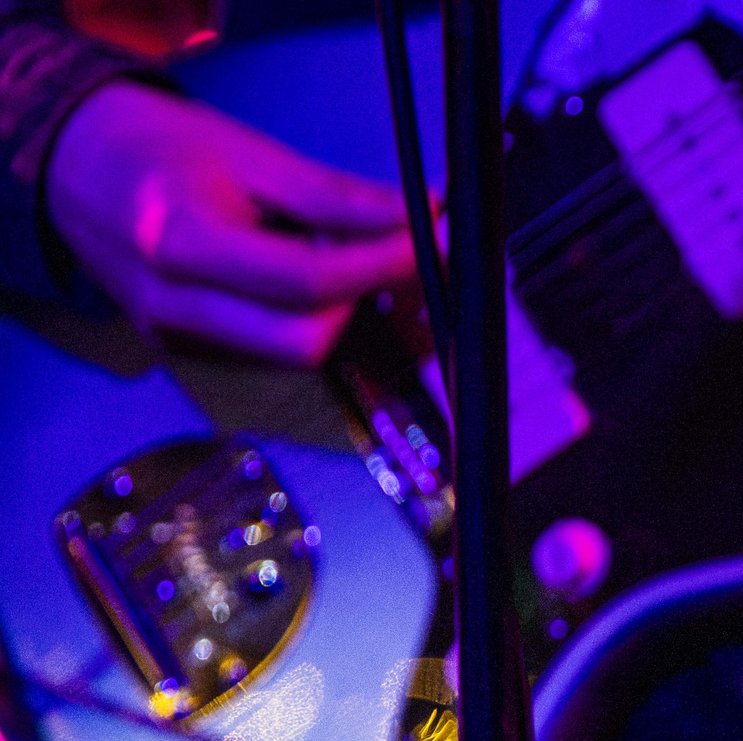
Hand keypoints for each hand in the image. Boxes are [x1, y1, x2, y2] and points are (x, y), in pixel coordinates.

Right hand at [44, 81, 412, 363]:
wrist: (75, 170)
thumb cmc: (166, 150)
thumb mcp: (250, 155)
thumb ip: (336, 198)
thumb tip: (424, 217)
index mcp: (180, 242)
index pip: (306, 282)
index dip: (383, 267)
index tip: (436, 243)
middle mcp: (172, 306)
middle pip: (304, 342)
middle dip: (361, 304)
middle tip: (393, 257)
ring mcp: (176, 340)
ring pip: (294, 357)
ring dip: (338, 316)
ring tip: (342, 260)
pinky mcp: (186, 354)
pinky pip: (270, 356)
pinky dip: (305, 323)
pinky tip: (304, 283)